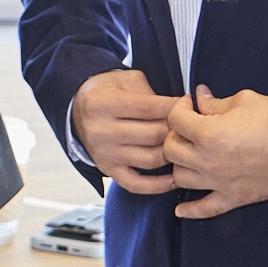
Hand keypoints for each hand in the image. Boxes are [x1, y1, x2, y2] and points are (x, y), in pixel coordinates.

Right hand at [69, 68, 181, 195]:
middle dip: (177, 129)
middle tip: (189, 124)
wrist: (78, 108)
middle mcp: (100, 131)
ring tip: (184, 144)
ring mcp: (104, 154)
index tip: (189, 103)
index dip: (175, 107)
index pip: (149, 108)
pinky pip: (136, 184)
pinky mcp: (107, 170)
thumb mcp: (126, 80)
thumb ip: (151, 94)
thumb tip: (181, 109)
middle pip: (153, 135)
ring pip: (151, 159)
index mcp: (102, 104)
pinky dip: (158, 185)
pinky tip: (173, 178)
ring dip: (173, 153)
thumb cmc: (107, 92)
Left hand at [163, 84, 267, 217]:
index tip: (188, 105)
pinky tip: (181, 209)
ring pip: (180, 177)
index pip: (175, 120)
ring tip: (190, 156)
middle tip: (188, 128)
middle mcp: (207, 160)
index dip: (179, 108)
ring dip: (182, 165)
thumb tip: (200, 98)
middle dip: (175, 135)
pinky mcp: (232, 198)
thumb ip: (216, 102)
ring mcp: (218, 182)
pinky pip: (204, 209)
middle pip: (171, 150)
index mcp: (208, 134)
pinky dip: (191, 210)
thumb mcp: (245, 101)